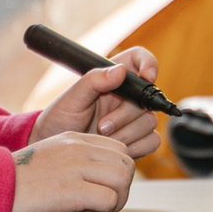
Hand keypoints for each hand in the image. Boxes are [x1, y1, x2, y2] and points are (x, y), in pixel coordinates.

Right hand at [9, 132, 134, 211]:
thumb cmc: (18, 179)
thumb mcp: (50, 157)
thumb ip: (76, 160)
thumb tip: (99, 178)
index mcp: (75, 139)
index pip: (119, 149)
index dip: (117, 173)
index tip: (101, 188)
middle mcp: (78, 148)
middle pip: (126, 164)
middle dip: (120, 188)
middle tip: (100, 202)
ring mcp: (75, 167)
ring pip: (123, 179)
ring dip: (114, 200)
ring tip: (92, 209)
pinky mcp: (71, 189)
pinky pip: (108, 199)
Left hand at [30, 45, 163, 160]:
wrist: (60, 152)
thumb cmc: (61, 120)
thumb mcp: (72, 98)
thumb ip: (95, 80)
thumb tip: (121, 70)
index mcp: (113, 78)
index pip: (139, 59)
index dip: (149, 63)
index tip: (147, 76)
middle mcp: (128, 96)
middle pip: (146, 98)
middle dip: (124, 116)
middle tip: (102, 126)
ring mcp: (134, 118)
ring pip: (149, 122)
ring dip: (126, 134)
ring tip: (102, 138)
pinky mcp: (139, 139)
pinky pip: (152, 140)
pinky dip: (135, 147)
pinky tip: (114, 148)